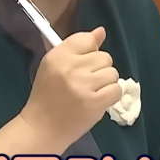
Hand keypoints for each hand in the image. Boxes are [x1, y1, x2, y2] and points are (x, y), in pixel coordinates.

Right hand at [20, 27, 121, 141]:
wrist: (42, 127)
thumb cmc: (47, 95)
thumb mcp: (54, 65)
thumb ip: (78, 46)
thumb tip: (101, 31)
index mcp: (58, 56)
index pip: (87, 40)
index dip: (89, 51)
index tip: (82, 63)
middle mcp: (71, 68)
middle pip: (104, 57)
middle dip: (99, 68)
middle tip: (86, 81)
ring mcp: (84, 86)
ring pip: (113, 73)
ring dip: (106, 82)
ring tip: (92, 91)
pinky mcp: (95, 103)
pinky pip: (116, 90)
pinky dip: (110, 96)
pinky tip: (98, 100)